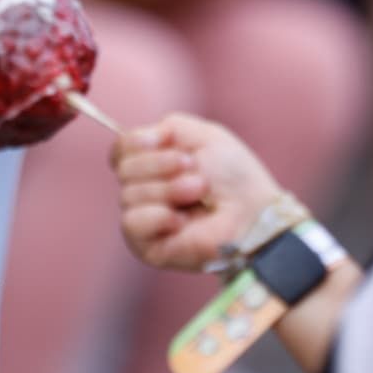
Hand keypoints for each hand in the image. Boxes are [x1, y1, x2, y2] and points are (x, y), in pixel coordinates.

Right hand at [110, 113, 282, 271]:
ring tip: (199, 194)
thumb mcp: (205, 135)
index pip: (120, 149)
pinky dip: (158, 216)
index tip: (163, 140)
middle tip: (194, 171)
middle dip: (160, 165)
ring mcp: (145, 218)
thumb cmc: (234, 176)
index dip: (134, 142)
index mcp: (155, 162)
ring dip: (168, 190)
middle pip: (123, 169)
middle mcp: (146, 189)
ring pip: (128, 195)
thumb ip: (169, 126)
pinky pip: (131, 223)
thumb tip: (141, 137)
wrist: (253, 212)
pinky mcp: (146, 246)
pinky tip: (181, 221)